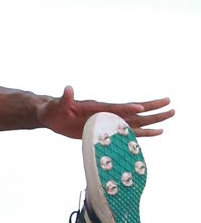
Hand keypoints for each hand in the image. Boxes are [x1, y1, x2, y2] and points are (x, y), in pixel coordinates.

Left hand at [41, 86, 173, 138]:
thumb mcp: (57, 105)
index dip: (127, 108)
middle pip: (132, 111)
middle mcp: (105, 112)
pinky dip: (139, 133)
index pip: (114, 107)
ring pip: (133, 121)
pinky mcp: (106, 129)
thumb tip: (68, 89)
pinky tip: (152, 133)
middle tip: (171, 107)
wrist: (52, 114)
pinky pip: (126, 131)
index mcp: (95, 107)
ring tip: (169, 120)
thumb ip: (64, 99)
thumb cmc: (53, 109)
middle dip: (151, 110)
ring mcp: (107, 120)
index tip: (140, 108)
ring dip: (150, 121)